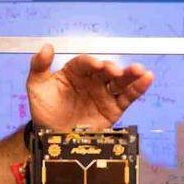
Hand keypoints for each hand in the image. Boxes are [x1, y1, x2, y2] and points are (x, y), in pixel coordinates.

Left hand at [25, 44, 153, 130]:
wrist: (51, 137)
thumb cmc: (44, 111)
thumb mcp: (36, 87)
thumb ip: (39, 66)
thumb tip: (46, 47)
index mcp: (74, 73)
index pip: (84, 64)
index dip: (90, 63)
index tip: (96, 65)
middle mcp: (92, 81)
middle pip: (106, 70)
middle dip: (112, 69)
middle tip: (116, 72)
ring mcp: (103, 94)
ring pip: (120, 82)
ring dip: (130, 75)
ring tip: (139, 70)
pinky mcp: (113, 109)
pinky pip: (127, 97)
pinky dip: (138, 88)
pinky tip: (147, 79)